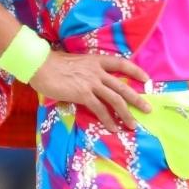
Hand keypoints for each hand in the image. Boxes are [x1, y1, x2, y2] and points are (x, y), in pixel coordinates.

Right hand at [29, 50, 150, 130]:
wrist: (40, 65)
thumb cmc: (53, 64)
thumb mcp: (75, 64)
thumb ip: (86, 72)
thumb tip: (91, 85)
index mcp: (96, 61)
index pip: (121, 64)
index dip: (135, 71)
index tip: (146, 79)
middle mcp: (97, 71)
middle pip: (122, 86)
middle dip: (137, 99)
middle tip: (148, 109)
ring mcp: (91, 83)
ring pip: (115, 99)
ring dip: (126, 114)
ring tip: (133, 125)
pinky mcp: (83, 94)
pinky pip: (100, 109)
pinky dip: (108, 120)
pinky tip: (113, 128)